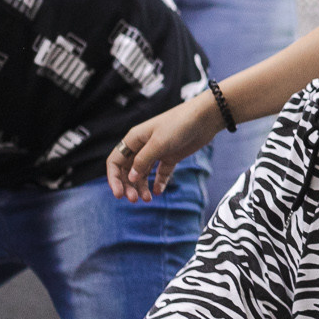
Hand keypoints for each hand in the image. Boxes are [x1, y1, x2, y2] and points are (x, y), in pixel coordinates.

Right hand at [108, 95, 223, 201]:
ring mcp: (157, 152)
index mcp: (134, 139)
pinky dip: (158, 182)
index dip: (114, 178)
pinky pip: (160, 173)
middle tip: (134, 200)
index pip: (115, 161)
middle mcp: (142, 146)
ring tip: (148, 199)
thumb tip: (131, 178)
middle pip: (128, 170)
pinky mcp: (170, 156)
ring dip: (142, 187)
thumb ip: (143, 161)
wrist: (205, 118)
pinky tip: (158, 191)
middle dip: (129, 186)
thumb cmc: (179, 125)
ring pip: (143, 174)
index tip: (119, 194)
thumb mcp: (158, 143)